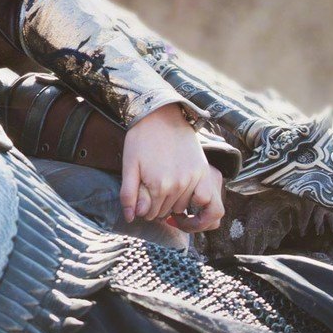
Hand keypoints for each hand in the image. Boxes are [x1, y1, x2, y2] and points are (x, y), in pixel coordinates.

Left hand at [120, 105, 224, 232]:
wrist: (161, 115)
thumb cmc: (141, 139)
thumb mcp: (128, 166)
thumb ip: (129, 195)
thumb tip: (130, 217)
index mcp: (157, 186)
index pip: (150, 213)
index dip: (143, 209)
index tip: (141, 200)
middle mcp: (178, 185)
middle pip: (165, 212)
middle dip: (156, 207)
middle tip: (151, 192)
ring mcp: (193, 179)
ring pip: (182, 207)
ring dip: (173, 204)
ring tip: (165, 189)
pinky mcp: (204, 171)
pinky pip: (204, 199)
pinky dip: (194, 201)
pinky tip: (185, 194)